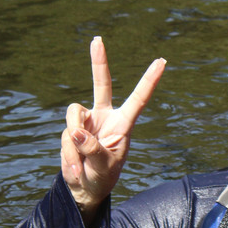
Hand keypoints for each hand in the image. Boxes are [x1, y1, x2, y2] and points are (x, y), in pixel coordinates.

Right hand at [60, 36, 165, 222]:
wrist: (84, 188)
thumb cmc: (102, 178)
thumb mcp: (102, 167)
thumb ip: (91, 148)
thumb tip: (76, 130)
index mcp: (123, 124)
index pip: (138, 99)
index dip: (149, 81)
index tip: (161, 61)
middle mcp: (105, 117)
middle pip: (101, 84)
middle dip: (98, 61)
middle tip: (97, 39)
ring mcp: (87, 121)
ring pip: (73, 118)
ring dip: (74, 144)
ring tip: (81, 166)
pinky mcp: (71, 128)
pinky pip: (65, 134)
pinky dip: (68, 154)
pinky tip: (76, 168)